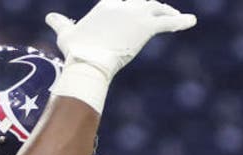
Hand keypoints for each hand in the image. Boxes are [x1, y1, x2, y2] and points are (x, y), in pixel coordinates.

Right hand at [46, 0, 196, 80]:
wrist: (89, 60)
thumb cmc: (76, 49)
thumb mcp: (65, 33)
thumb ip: (60, 23)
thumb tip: (49, 16)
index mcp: (107, 5)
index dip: (128, 2)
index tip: (132, 8)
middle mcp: (123, 5)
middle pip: (142, 0)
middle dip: (150, 5)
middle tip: (157, 11)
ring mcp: (136, 14)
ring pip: (157, 7)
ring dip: (166, 10)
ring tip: (174, 15)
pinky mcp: (147, 27)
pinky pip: (168, 22)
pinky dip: (182, 21)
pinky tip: (192, 20)